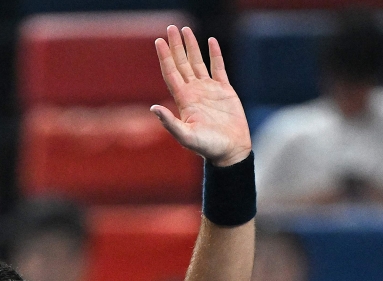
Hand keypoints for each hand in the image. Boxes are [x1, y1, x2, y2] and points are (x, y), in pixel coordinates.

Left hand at [150, 26, 251, 166]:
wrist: (230, 150)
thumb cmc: (208, 147)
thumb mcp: (186, 136)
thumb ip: (169, 123)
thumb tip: (152, 108)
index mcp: (184, 100)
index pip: (171, 73)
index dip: (165, 57)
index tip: (158, 41)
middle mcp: (194, 92)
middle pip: (182, 63)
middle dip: (176, 46)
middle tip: (171, 28)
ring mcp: (209, 90)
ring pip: (197, 62)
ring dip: (191, 46)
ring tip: (186, 30)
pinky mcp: (225, 90)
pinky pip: (218, 67)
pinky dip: (215, 54)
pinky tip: (211, 41)